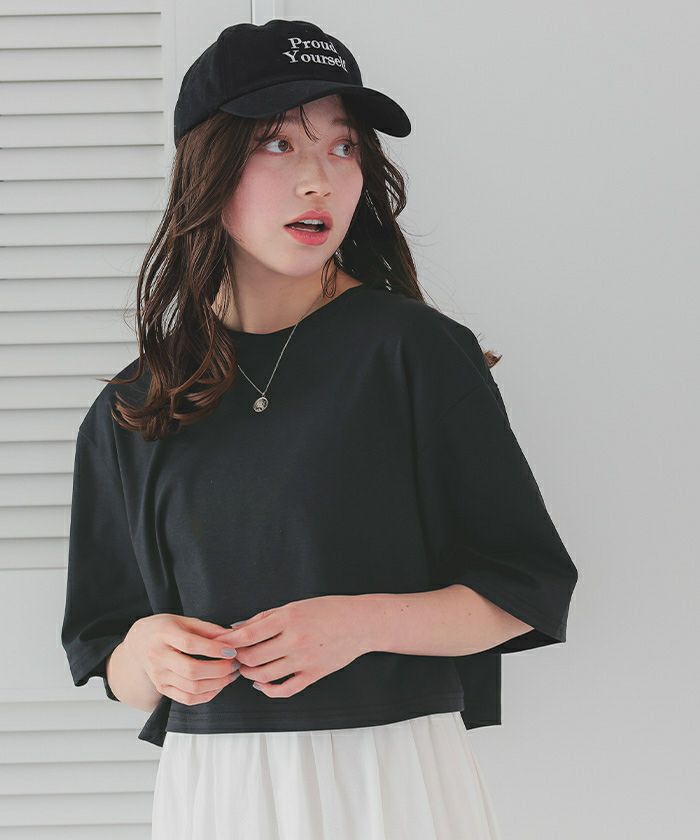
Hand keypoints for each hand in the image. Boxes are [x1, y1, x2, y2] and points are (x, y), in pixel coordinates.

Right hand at [126, 614, 241, 705]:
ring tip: (231, 674)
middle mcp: (158, 657)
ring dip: (217, 683)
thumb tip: (233, 637)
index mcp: (163, 634)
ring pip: (191, 687)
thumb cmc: (165, 628)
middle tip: (236, 664)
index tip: (232, 650)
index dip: (213, 649)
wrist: (138, 643)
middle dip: (219, 670)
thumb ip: (207, 629)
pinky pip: (187, 699)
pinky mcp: (162, 689)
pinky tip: (219, 685)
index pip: (190, 644)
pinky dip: (207, 695)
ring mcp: (159, 676)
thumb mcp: (184, 620)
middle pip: (191, 670)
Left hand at [212, 596, 368, 696]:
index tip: (218, 644)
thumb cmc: (327, 610)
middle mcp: (295, 640)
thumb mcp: (295, 606)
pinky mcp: (313, 675)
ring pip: (265, 675)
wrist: (360, 623)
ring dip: (249, 674)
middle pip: (253, 658)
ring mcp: (304, 660)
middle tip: (233, 656)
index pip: (249, 634)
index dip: (229, 642)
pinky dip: (268, 690)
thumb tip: (237, 628)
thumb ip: (265, 617)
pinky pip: (285, 690)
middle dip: (238, 659)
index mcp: (289, 618)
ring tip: (246, 668)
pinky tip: (261, 684)